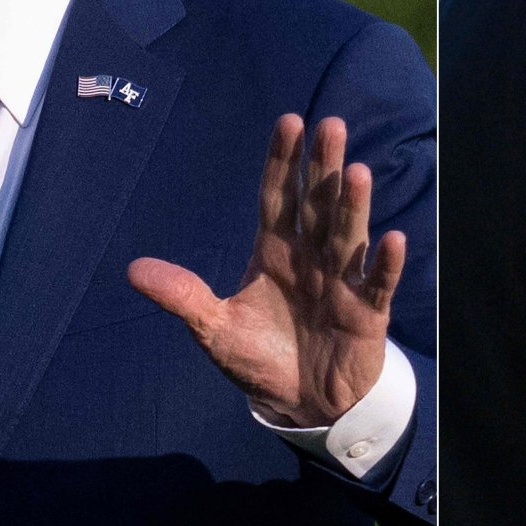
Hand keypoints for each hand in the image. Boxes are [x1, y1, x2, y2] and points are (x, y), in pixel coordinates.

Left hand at [128, 114, 405, 426]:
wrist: (304, 403)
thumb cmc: (262, 357)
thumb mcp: (215, 329)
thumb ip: (183, 296)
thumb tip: (132, 269)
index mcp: (275, 251)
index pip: (278, 197)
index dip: (283, 162)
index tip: (289, 122)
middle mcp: (311, 256)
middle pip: (317, 204)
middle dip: (323, 167)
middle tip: (330, 125)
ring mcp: (341, 280)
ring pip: (348, 235)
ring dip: (354, 205)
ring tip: (357, 171)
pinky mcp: (367, 312)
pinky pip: (377, 284)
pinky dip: (384, 264)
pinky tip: (393, 240)